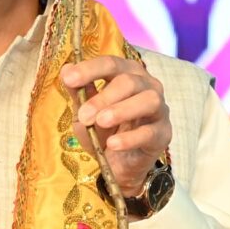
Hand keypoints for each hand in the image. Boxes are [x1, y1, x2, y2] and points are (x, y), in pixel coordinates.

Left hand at [61, 55, 170, 199]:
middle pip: (129, 81)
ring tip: (101, 122)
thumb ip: (78, 92)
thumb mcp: (84, 111)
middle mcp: (147, 85)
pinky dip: (130, 138)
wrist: (117, 164)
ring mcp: (159, 109)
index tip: (69, 79)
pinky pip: (150, 132)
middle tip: (84, 115)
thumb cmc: (103, 130)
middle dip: (104, 97)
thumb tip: (66, 69)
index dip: (90, 69)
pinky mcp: (163, 133)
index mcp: (126, 73)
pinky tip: (113, 144)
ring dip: (122, 110)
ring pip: (148, 100)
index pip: (111, 64)